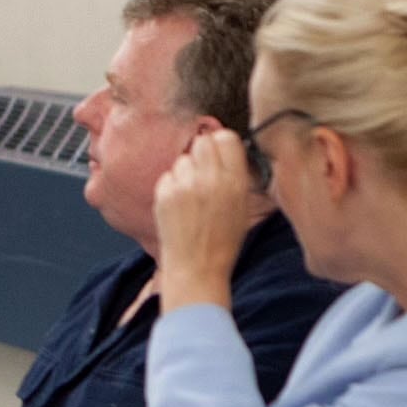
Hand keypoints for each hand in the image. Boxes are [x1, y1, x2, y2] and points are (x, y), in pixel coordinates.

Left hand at [153, 129, 250, 311]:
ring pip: (182, 159)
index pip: (227, 138)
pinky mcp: (164, 194)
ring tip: (191, 195)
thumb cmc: (222, 241)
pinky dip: (171, 185)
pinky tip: (178, 205)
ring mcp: (184, 186)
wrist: (196, 268)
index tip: (219, 155)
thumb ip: (235, 175)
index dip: (222, 145)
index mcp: (235, 182)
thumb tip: (224, 149)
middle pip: (202, 142)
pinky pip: (167, 176)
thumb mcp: (242, 206)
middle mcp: (210, 180)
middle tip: (203, 173)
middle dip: (202, 154)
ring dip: (186, 171)